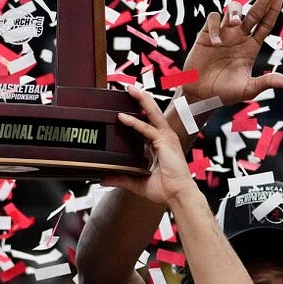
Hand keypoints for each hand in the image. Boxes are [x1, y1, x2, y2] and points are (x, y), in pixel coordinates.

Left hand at [102, 86, 198, 207]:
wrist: (178, 195)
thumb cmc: (165, 189)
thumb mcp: (138, 183)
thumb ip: (121, 178)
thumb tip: (104, 179)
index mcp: (160, 145)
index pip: (147, 123)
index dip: (137, 114)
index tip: (126, 106)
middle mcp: (164, 138)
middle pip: (151, 113)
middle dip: (140, 99)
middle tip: (128, 88)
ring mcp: (166, 138)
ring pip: (152, 114)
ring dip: (140, 100)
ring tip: (129, 89)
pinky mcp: (164, 142)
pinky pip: (147, 129)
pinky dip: (134, 122)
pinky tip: (122, 117)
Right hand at [181, 0, 282, 106]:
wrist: (200, 96)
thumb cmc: (224, 94)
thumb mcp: (248, 89)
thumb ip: (266, 82)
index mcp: (251, 46)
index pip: (265, 23)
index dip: (273, 8)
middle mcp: (239, 37)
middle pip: (254, 11)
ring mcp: (223, 34)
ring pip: (233, 10)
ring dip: (236, 12)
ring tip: (236, 24)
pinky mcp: (206, 35)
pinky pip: (213, 20)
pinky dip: (216, 27)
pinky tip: (216, 43)